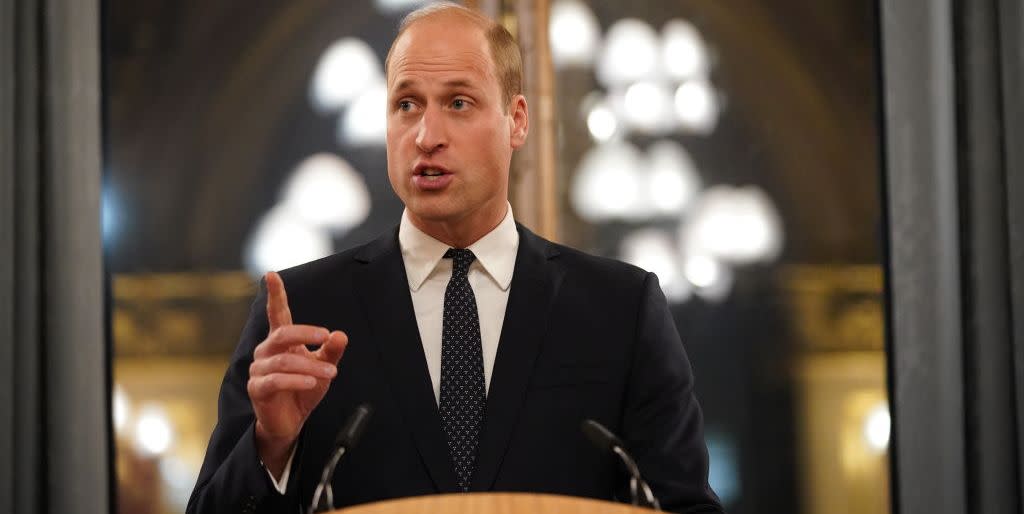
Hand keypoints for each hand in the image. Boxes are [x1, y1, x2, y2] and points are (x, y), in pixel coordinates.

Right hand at [248, 271, 347, 476]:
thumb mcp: (323, 367)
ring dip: (310, 365)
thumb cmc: (304, 389)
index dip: (275, 294)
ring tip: (330, 372)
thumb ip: (331, 351)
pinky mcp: (257, 389)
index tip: (272, 275)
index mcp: (281, 341)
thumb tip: (341, 334)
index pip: (276, 313)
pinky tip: (312, 381)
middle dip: (306, 333)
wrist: (290, 421)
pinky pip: (276, 380)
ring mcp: (259, 370)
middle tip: (326, 336)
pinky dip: (297, 379)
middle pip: (283, 334)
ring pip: (284, 360)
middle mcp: (266, 351)